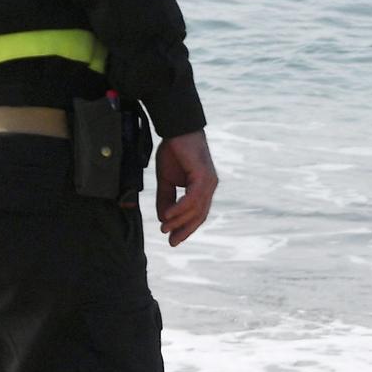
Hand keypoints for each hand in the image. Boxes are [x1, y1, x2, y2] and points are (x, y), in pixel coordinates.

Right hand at [155, 130, 218, 245]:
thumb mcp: (166, 180)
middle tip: (171, 241)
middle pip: (199, 215)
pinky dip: (181, 208)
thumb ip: (166, 198)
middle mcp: (209, 186)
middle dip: (185, 230)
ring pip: (196, 209)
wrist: (176, 130)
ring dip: (179, 220)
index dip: (186, 228)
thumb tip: (163, 218)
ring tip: (164, 227)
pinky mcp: (204, 176)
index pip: (197, 214)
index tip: (173, 240)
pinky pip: (193, 198)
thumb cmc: (173, 151)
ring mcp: (208, 182)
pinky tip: (168, 215)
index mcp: (202, 188)